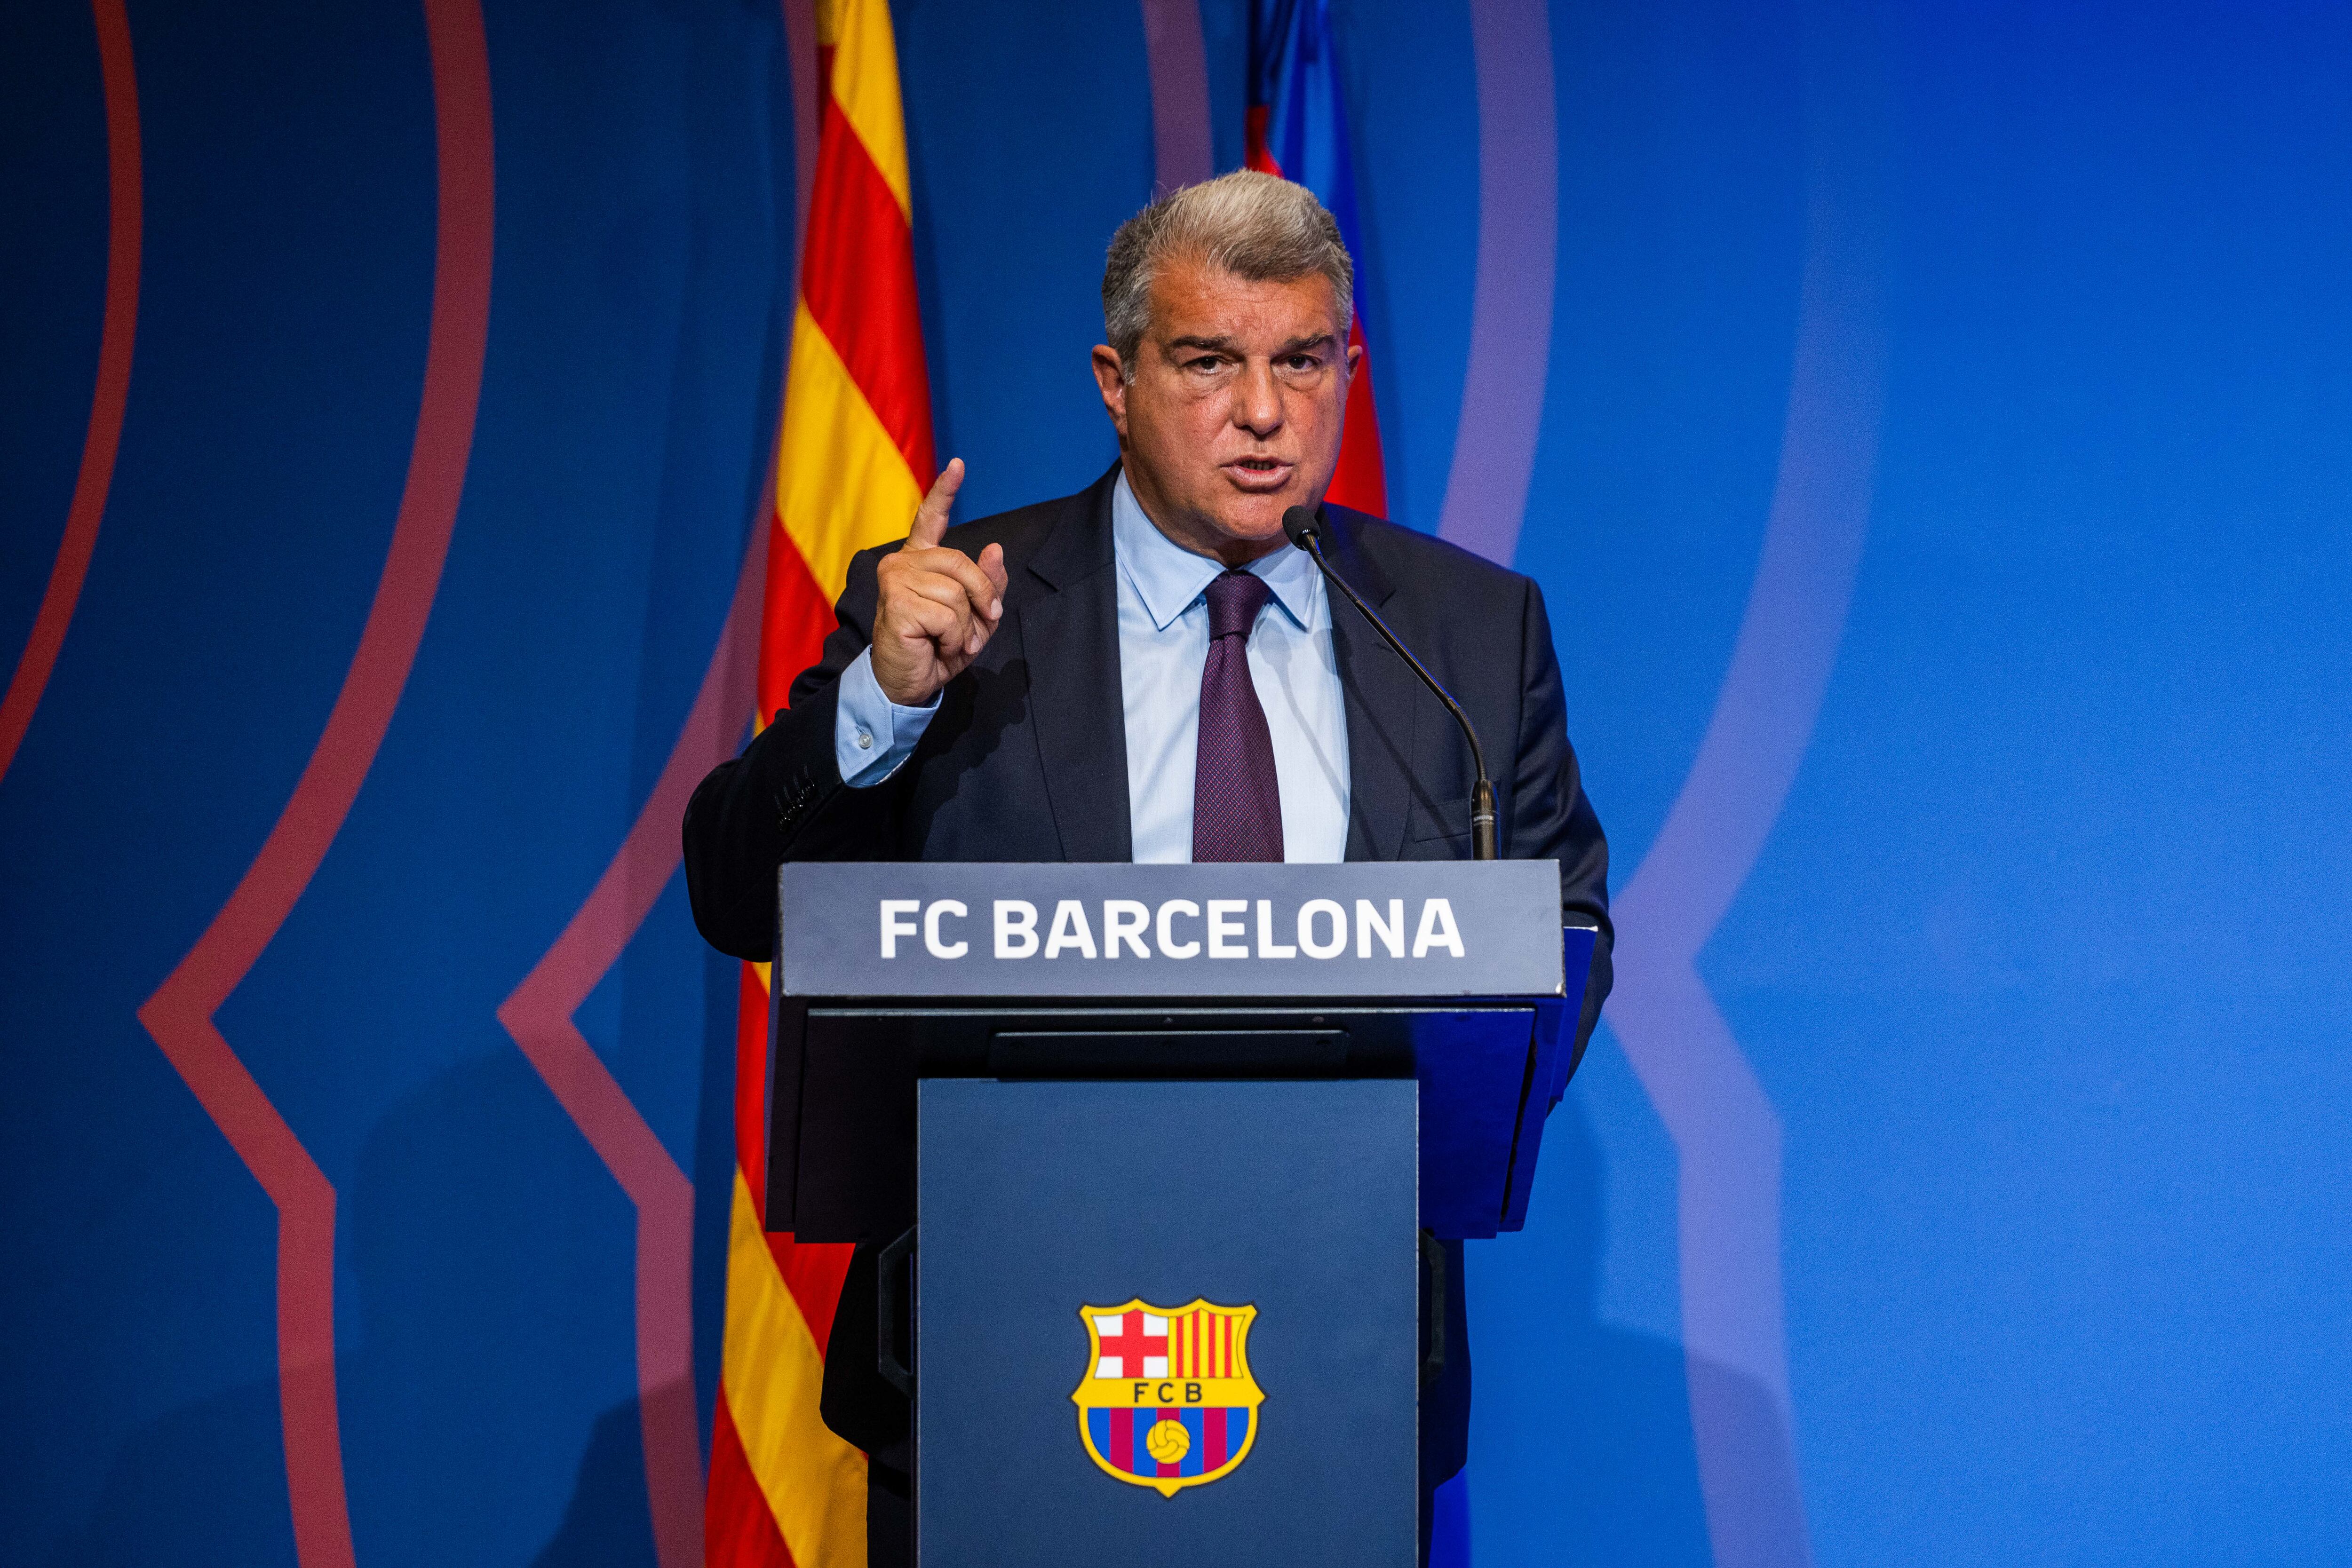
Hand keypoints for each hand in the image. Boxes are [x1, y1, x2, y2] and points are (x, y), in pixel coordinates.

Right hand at [870, 458, 1007, 706]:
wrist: (910, 682)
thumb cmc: (938, 647)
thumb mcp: (974, 616)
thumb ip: (988, 584)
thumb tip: (996, 549)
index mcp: (920, 559)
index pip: (930, 517)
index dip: (945, 490)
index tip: (958, 464)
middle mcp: (903, 561)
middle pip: (961, 562)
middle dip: (981, 598)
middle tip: (979, 627)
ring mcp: (894, 578)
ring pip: (955, 592)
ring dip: (965, 627)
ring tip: (951, 641)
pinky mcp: (894, 601)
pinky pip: (946, 614)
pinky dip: (954, 637)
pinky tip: (938, 645)